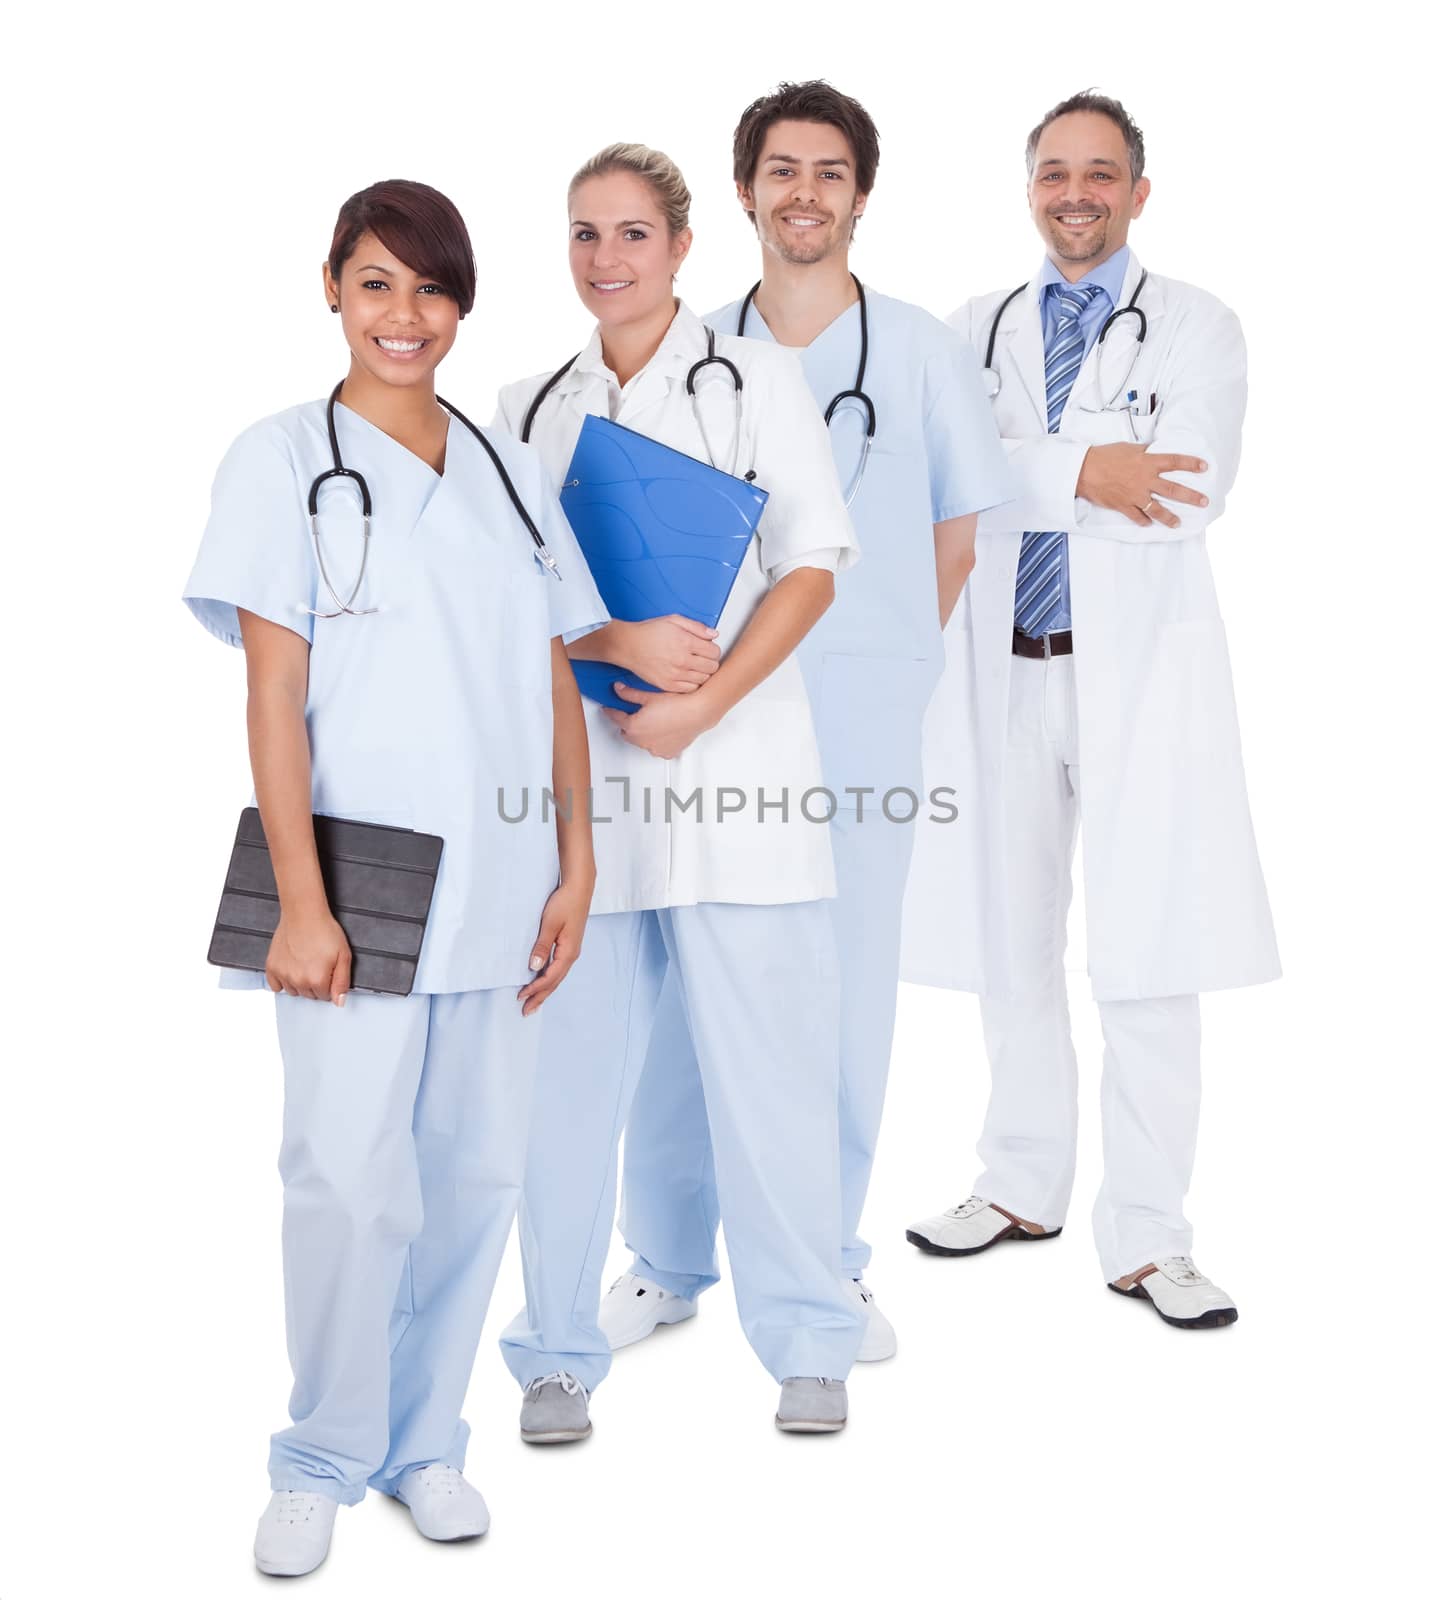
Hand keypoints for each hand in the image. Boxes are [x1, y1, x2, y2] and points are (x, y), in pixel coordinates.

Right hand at [266, 908, 351, 1003]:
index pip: (325, 996)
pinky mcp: (272, 967)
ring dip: (300, 983)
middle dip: (315, 984)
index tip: (329, 971)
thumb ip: (342, 981)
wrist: (304, 913)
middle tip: (318, 965)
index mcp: (318, 979)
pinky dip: (282, 981)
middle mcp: (298, 980)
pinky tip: (290, 969)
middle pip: (309, 995)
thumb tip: (339, 1002)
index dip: (329, 984)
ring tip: (305, 964)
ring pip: (294, 992)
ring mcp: (283, 975)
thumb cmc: (324, 930)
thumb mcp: (344, 955)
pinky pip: (275, 986)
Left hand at [517, 876, 593, 1015]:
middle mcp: (571, 955)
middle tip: (526, 1011)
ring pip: (557, 976)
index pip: (550, 977)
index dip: (535, 988)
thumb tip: (534, 967)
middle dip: (540, 997)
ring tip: (533, 1002)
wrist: (579, 888)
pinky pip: (558, 968)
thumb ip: (542, 946)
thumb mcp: (550, 924)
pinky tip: (542, 981)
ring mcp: (571, 951)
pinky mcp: (569, 945)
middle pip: (555, 982)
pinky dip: (549, 978)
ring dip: (545, 990)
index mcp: (568, 952)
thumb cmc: (565, 903)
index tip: (520, 996)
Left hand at [602, 682, 716, 758]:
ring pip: (642, 742)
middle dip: (629, 724)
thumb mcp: (649, 696)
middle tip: (635, 714)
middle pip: (628, 733)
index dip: (612, 711)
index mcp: (633, 727)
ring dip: (644, 734)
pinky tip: (663, 731)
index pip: (616, 718)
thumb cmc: (677, 705)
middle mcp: (642, 741)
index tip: (610, 709)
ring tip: (653, 721)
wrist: (698, 712)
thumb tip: (618, 689)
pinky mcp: (667, 753)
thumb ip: (630, 693)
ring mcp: (654, 749)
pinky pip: (657, 748)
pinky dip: (657, 742)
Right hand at [617, 616, 720, 692]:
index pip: (714, 652)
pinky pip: (691, 689)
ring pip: (704, 679)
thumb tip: (713, 634)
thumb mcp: (673, 620)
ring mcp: (675, 674)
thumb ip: (696, 627)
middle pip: (712, 667)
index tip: (708, 649)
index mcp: (685, 641)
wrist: (628, 645)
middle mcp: (682, 659)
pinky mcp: (668, 685)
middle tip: (703, 658)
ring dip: (703, 673)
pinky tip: (687, 675)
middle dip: (711, 661)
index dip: (713, 650)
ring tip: (695, 667)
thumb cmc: (649, 632)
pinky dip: (693, 683)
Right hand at [1076, 442, 1208, 528]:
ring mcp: (1135, 495)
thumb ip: (1144, 453)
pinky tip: (1148, 524)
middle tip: (1204, 502)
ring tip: (1178, 523)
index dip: (1191, 464)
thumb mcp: (1129, 448)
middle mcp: (1145, 480)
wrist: (1084, 470)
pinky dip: (1143, 521)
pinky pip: (1137, 516)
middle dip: (1191, 497)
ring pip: (1157, 509)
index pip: (1174, 462)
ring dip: (1169, 517)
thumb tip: (1154, 452)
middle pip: (1173, 490)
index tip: (1204, 467)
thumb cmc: (1105, 456)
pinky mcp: (1123, 506)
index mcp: (1147, 462)